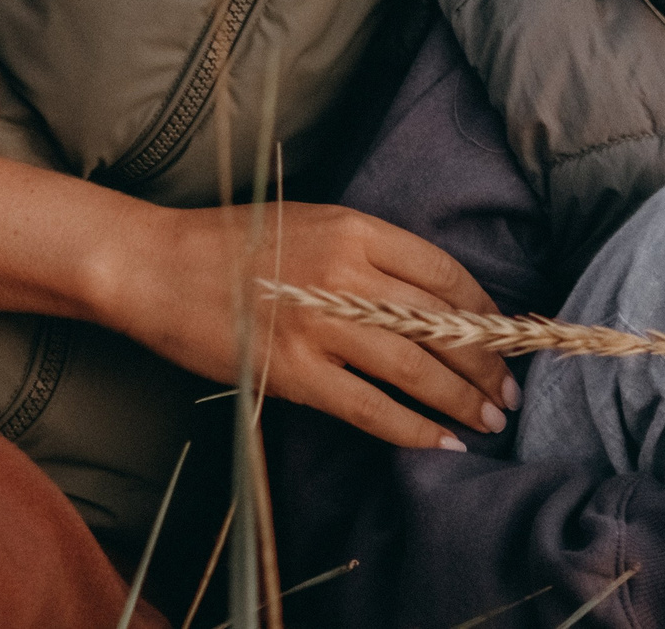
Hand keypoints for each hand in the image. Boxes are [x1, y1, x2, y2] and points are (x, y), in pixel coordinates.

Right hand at [0, 149, 516, 451]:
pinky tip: (439, 442)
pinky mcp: (294, 371)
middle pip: (441, 324)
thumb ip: (366, 252)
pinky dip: (411, 429)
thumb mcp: (310, 222)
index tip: (505, 334)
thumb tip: (429, 297)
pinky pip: (370, 408)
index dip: (484, 310)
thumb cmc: (230, 241)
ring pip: (416, 369)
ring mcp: (320, 325)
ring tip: (487, 422)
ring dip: (460, 400)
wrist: (155, 266)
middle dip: (486, 364)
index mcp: (355, 228)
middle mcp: (346, 273)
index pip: (444, 273)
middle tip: (509, 393)